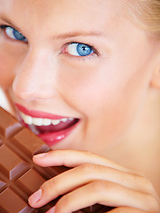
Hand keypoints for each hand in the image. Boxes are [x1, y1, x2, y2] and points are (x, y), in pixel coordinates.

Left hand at [28, 150, 159, 212]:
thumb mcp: (108, 197)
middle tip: (37, 197)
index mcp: (124, 173)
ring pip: (97, 188)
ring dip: (69, 200)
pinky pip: (113, 212)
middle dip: (59, 182)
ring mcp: (143, 196)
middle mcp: (135, 179)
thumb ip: (91, 187)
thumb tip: (56, 185)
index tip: (39, 159)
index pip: (90, 157)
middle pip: (90, 170)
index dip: (62, 156)